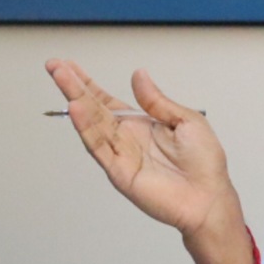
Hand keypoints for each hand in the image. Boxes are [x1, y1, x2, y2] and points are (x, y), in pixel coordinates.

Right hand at [46, 59, 251, 263]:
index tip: (69, 66)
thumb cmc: (204, 162)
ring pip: (92, 124)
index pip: (107, 101)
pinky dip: (86, 128)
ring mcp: (120, 154)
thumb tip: (139, 75)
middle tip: (54, 66)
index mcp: (142, 124)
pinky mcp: (119, 171)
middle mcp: (126, 138)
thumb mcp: (186, 120)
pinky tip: (77, 109)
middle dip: (74, 87)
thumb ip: (157, 101)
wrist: (209, 197)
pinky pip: (99, 147)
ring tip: (62, 79)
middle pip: (94, 109)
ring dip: (76, 101)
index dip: (88, 84)